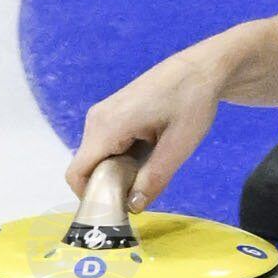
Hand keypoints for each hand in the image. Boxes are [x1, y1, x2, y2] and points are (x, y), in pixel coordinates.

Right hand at [66, 40, 242, 209]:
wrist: (202, 69)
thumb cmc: (192, 101)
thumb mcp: (179, 145)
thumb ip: (154, 179)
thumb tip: (133, 208)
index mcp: (108, 125)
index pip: (76, 173)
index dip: (92, 197)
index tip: (119, 207)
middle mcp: (97, 119)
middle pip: (87, 168)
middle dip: (110, 185)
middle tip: (145, 188)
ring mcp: (102, 114)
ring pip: (98, 158)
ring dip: (119, 171)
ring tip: (153, 164)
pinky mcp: (111, 113)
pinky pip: (106, 146)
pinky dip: (122, 157)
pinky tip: (150, 151)